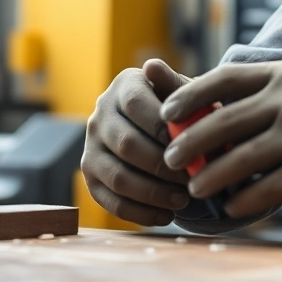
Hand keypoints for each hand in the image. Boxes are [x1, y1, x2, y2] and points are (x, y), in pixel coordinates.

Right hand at [81, 59, 193, 225]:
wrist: (164, 128)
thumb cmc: (181, 110)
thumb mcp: (184, 93)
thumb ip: (176, 86)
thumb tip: (152, 65)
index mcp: (124, 86)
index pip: (137, 104)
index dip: (163, 126)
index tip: (192, 142)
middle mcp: (100, 114)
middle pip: (127, 145)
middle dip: (163, 166)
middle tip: (192, 178)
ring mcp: (90, 146)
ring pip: (118, 177)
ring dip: (154, 193)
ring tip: (183, 200)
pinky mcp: (89, 176)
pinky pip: (111, 201)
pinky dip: (141, 213)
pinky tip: (167, 216)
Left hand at [160, 61, 281, 220]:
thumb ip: (242, 105)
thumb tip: (181, 120)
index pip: (225, 78)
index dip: (189, 95)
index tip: (165, 115)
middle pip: (226, 120)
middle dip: (191, 142)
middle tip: (170, 159)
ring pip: (241, 158)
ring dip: (210, 176)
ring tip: (194, 188)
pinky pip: (263, 189)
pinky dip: (241, 200)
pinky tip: (228, 207)